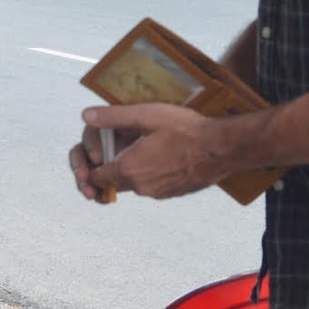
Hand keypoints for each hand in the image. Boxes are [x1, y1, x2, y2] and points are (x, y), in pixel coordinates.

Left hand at [74, 103, 259, 200]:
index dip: (90, 165)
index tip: (96, 153)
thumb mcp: (146, 115)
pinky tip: (159, 155)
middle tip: (115, 147)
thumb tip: (86, 116)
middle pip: (112, 182)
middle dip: (108, 166)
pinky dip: (148, 173)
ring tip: (140, 147)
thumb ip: (113, 117)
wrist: (222, 148)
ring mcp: (158, 192)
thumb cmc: (186, 130)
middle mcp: (140, 187)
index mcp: (128, 170)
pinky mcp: (172, 193)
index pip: (94, 177)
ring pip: (133, 184)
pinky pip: (151, 185)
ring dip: (130, 169)